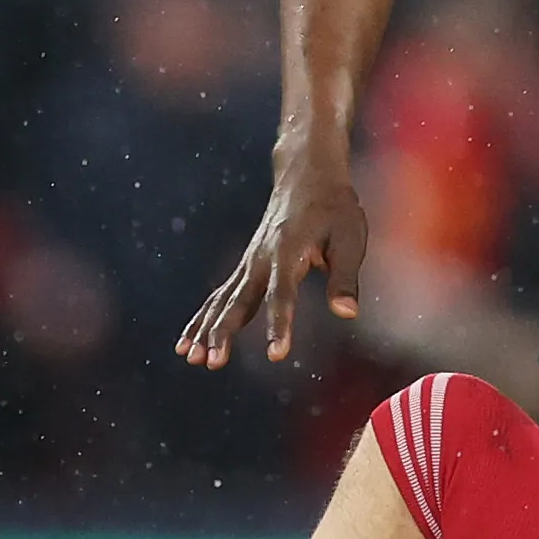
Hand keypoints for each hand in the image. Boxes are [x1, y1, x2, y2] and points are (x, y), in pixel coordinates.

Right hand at [178, 138, 370, 367]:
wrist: (307, 176)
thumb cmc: (334, 209)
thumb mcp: (349, 239)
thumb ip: (345, 278)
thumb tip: (347, 313)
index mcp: (288, 252)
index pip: (283, 295)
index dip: (280, 324)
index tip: (277, 354)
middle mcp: (261, 258)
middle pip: (240, 300)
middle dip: (224, 332)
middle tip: (213, 362)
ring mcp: (249, 262)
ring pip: (222, 300)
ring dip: (207, 329)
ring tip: (192, 359)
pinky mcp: (245, 267)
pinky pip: (220, 296)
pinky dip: (203, 318)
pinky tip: (188, 343)